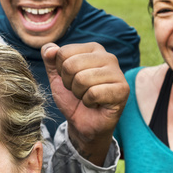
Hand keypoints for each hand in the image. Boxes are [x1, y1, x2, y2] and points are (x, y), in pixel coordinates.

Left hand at [42, 42, 128, 164]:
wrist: (83, 123)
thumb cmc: (72, 98)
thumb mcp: (56, 77)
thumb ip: (50, 59)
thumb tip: (49, 49)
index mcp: (93, 49)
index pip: (63, 52)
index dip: (60, 72)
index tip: (70, 80)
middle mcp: (108, 56)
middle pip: (71, 65)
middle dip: (69, 83)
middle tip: (79, 91)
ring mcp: (117, 72)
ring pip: (82, 79)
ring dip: (78, 93)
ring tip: (87, 96)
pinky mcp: (122, 90)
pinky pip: (93, 93)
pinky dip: (88, 102)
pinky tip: (96, 104)